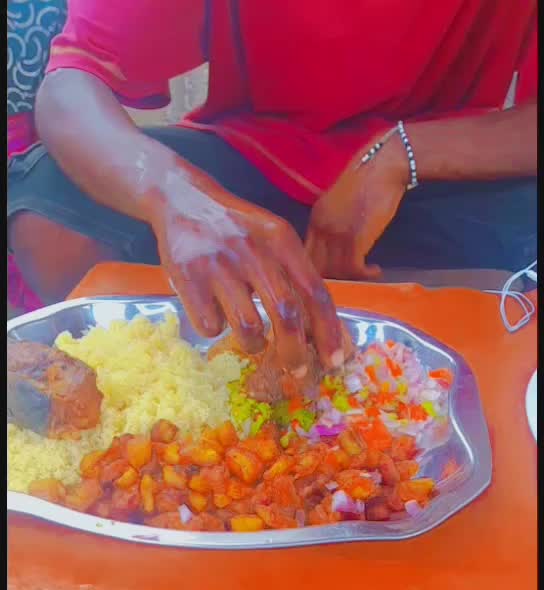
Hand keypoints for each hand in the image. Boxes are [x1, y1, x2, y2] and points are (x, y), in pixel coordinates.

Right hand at [151, 182, 343, 375]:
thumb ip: (293, 273)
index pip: (315, 291)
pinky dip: (216, 328)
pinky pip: (211, 325)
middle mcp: (253, 251)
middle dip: (295, 352)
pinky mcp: (188, 279)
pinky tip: (214, 312)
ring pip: (248, 328)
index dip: (328, 331)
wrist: (181, 199)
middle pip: (286, 315)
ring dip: (254, 344)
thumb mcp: (271, 237)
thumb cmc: (235, 229)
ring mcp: (219, 266)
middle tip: (296, 370)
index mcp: (280, 240)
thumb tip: (318, 329)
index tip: (334, 361)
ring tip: (250, 340)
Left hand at [306, 133, 408, 279]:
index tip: (335, 273)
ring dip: (353, 277)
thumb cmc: (367, 178)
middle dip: (335, 277)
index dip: (318, 269)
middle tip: (351, 278)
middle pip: (318, 268)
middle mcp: (321, 228)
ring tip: (367, 272)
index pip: (306, 254)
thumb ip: (332, 221)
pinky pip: (354, 269)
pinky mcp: (355, 238)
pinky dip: (365, 275)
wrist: (384, 165)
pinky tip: (375, 271)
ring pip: (336, 271)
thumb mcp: (339, 201)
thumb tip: (336, 244)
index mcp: (315, 218)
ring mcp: (337, 234)